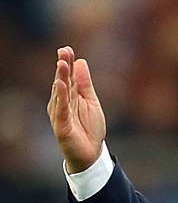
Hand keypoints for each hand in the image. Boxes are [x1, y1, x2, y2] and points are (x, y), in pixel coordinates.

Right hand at [47, 46, 105, 173]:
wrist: (92, 153)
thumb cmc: (90, 128)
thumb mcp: (91, 101)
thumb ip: (85, 83)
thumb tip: (81, 62)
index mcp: (70, 96)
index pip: (68, 77)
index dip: (68, 63)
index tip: (67, 49)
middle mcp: (62, 103)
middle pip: (62, 81)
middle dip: (63, 66)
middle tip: (63, 51)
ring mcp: (60, 113)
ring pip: (60, 93)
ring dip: (60, 78)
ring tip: (62, 63)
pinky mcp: (61, 125)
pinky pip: (61, 109)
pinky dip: (61, 97)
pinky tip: (61, 85)